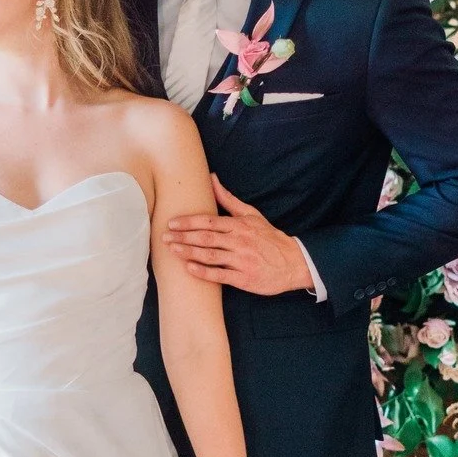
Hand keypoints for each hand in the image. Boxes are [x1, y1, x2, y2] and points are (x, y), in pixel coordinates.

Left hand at [163, 176, 312, 295]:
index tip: (172, 222)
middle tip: (164, 237)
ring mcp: (241, 261)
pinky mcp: (244, 278)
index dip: (188, 222)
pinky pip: (220, 275)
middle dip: (183, 237)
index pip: (209, 221)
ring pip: (210, 256)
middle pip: (206, 238)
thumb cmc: (268, 237)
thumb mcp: (251, 215)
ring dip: (189, 252)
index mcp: (239, 225)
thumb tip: (211, 178)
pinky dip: (204, 272)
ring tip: (172, 250)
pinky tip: (189, 268)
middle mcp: (239, 242)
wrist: (293, 262)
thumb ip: (228, 199)